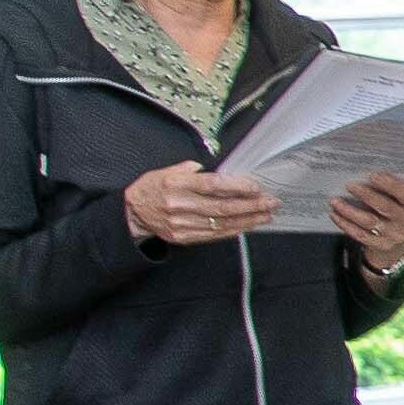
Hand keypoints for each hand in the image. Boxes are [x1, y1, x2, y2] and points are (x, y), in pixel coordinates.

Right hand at [125, 163, 277, 246]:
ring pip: (221, 223)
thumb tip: (213, 167)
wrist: (132, 213)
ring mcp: (182, 223)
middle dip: (251, 205)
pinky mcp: (184, 237)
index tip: (256, 187)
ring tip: (266, 214)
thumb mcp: (166, 171)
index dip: (237, 187)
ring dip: (248, 220)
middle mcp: (179, 205)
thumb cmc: (152, 188)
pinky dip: (233, 229)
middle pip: (222, 207)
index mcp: (176, 184)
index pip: (212, 185)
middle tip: (271, 202)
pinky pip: (213, 235)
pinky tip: (248, 225)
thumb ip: (190, 169)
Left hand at [327, 173, 403, 269]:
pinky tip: (335, 215)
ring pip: (368, 221)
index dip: (389, 184)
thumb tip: (362, 175)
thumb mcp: (399, 202)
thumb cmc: (394, 215)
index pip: (403, 193)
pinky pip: (359, 234)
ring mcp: (393, 235)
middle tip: (349, 185)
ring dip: (349, 210)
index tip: (372, 175)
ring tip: (335, 200)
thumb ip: (389, 190)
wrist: (396, 246)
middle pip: (385, 206)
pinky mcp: (380, 245)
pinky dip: (345, 224)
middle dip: (366, 194)